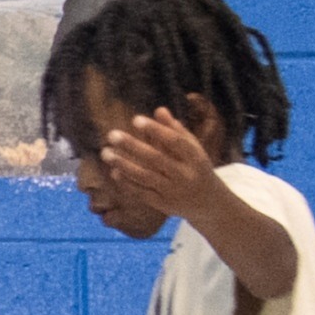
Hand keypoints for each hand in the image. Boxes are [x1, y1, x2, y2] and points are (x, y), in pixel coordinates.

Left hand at [87, 103, 227, 230]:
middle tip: (111, 135)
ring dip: (124, 165)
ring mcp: (174, 191)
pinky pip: (143, 192)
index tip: (136, 120)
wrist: (208, 203)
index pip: (175, 142)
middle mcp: (185, 175)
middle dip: (132, 146)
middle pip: (156, 159)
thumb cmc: (196, 168)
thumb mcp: (193, 148)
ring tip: (106, 153)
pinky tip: (114, 172)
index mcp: (195, 158)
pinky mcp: (163, 204)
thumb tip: (159, 110)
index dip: (156, 130)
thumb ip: (176, 130)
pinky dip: (128, 183)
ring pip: (146, 177)